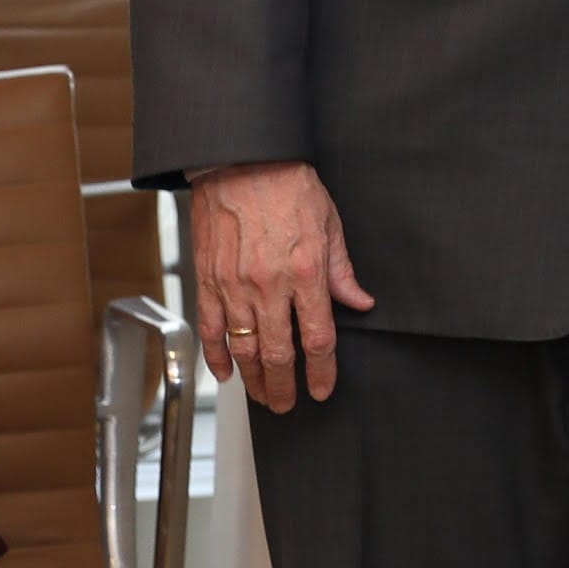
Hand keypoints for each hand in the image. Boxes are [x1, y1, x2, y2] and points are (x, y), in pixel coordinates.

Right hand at [191, 161, 371, 411]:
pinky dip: (217, 357)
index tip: (323, 389)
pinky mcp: (207, 282)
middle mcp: (269, 286)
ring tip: (263, 397)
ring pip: (244, 349)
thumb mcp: (330, 224)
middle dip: (286, 386)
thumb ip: (342, 271)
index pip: (319, 337)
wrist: (242, 163)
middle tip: (290, 404)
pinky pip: (211, 330)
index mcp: (306, 272)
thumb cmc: (289, 186)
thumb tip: (360, 302)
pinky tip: (226, 373)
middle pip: (279, 353)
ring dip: (254, 380)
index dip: (322, 370)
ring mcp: (234, 287)